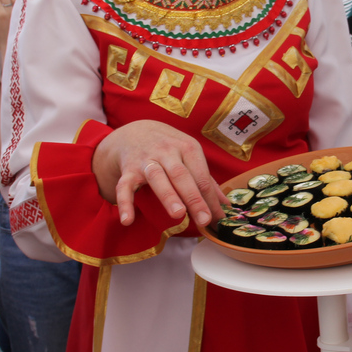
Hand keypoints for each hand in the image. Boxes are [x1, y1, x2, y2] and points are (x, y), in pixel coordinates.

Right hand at [92, 121, 227, 226]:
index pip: (201, 176)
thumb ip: (206, 180)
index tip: (218, 219)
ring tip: (178, 214)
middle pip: (181, 175)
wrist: (134, 132)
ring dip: (168, 195)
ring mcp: (146, 159)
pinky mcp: (128, 169)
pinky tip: (128, 220)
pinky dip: (125, 203)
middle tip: (204, 219)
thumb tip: (226, 205)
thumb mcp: (189, 155)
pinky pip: (124, 187)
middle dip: (194, 198)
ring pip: (157, 177)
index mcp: (187, 147)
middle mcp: (167, 151)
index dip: (210, 199)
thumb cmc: (169, 148)